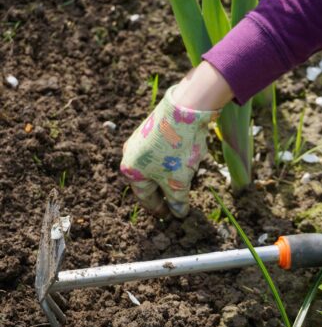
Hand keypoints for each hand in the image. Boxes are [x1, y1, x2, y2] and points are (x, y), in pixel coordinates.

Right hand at [120, 85, 218, 217]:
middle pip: (149, 181)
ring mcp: (140, 140)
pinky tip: (185, 160)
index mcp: (131, 171)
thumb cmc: (176, 151)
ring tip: (185, 180)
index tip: (169, 216)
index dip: (159, 209)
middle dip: (165, 192)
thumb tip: (179, 213)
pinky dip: (172, 161)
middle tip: (177, 202)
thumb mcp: (178, 182)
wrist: (184, 110)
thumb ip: (177, 201)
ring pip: (156, 166)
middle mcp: (131, 155)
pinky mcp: (152, 129)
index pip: (145, 198)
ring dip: (170, 175)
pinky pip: (161, 152)